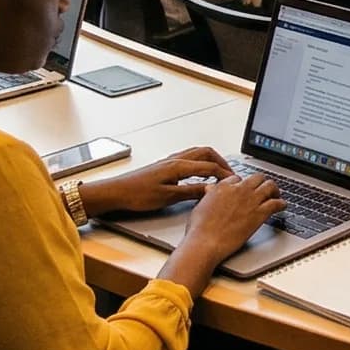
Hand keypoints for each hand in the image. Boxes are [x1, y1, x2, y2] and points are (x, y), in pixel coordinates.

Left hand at [81, 147, 235, 217]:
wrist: (115, 192)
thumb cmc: (136, 195)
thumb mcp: (167, 197)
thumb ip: (191, 192)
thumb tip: (210, 190)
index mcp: (178, 166)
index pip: (209, 166)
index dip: (224, 174)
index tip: (233, 182)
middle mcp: (175, 160)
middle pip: (206, 153)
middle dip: (221, 161)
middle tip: (230, 174)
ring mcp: (169, 161)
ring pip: (197, 153)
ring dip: (211, 160)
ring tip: (218, 172)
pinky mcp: (164, 166)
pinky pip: (188, 158)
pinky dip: (200, 163)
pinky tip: (198, 174)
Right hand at [178, 171, 283, 267]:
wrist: (206, 242)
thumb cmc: (199, 229)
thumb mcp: (200, 206)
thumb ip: (209, 196)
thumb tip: (210, 190)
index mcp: (223, 187)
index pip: (239, 178)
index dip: (243, 184)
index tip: (246, 190)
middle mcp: (239, 190)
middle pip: (257, 177)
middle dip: (261, 183)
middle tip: (264, 190)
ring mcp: (251, 200)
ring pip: (270, 185)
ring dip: (275, 190)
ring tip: (276, 195)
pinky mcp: (260, 213)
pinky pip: (276, 203)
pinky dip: (282, 203)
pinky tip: (282, 206)